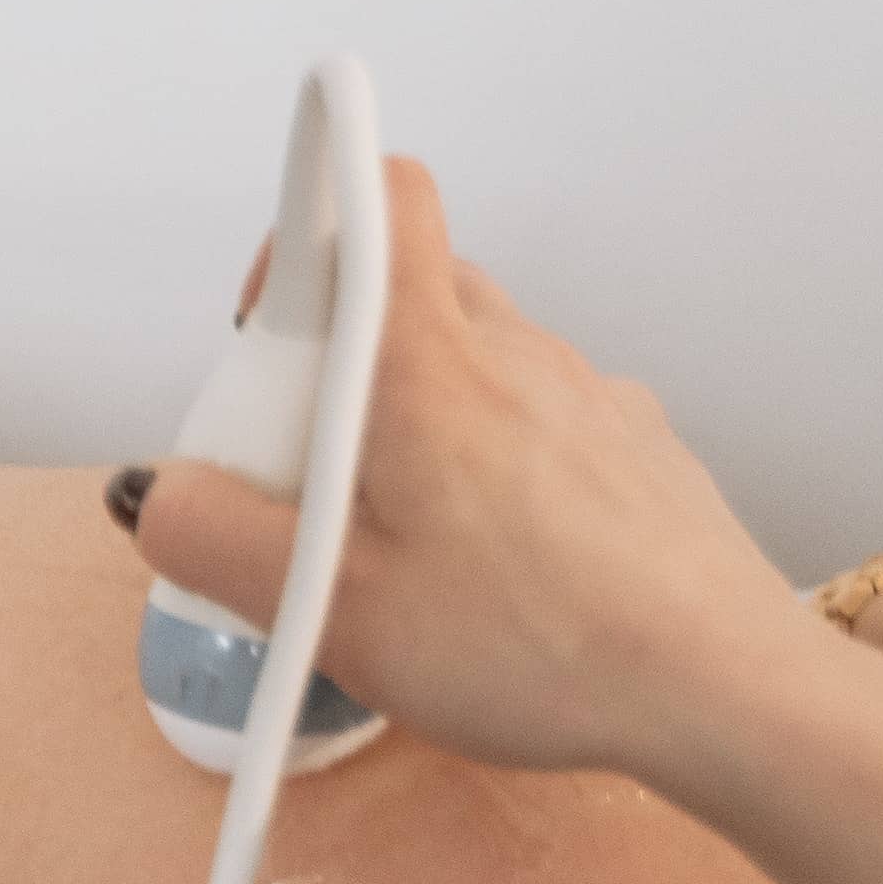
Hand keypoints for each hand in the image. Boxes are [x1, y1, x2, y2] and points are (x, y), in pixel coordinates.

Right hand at [126, 159, 882, 883]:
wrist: (721, 689)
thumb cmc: (534, 643)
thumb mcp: (332, 614)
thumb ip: (220, 541)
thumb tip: (161, 495)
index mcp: (427, 360)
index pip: (378, 194)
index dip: (311, 225)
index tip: (273, 322)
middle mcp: (516, 350)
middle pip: (411, 291)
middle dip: (344, 362)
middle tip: (315, 480)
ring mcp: (589, 395)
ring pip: (476, 365)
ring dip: (421, 424)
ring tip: (410, 549)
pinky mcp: (637, 449)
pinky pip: (540, 425)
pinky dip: (497, 470)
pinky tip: (499, 572)